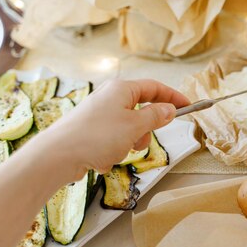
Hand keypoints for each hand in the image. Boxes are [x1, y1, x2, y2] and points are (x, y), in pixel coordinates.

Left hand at [42, 79, 189, 179]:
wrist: (57, 155)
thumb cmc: (96, 136)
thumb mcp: (135, 126)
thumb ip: (156, 117)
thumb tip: (170, 109)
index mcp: (121, 89)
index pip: (155, 87)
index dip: (173, 97)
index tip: (188, 107)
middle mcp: (109, 97)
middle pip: (141, 109)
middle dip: (145, 130)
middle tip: (141, 142)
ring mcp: (98, 113)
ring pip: (128, 128)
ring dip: (129, 143)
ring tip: (116, 152)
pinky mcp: (89, 130)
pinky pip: (112, 139)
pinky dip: (112, 150)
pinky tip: (100, 159)